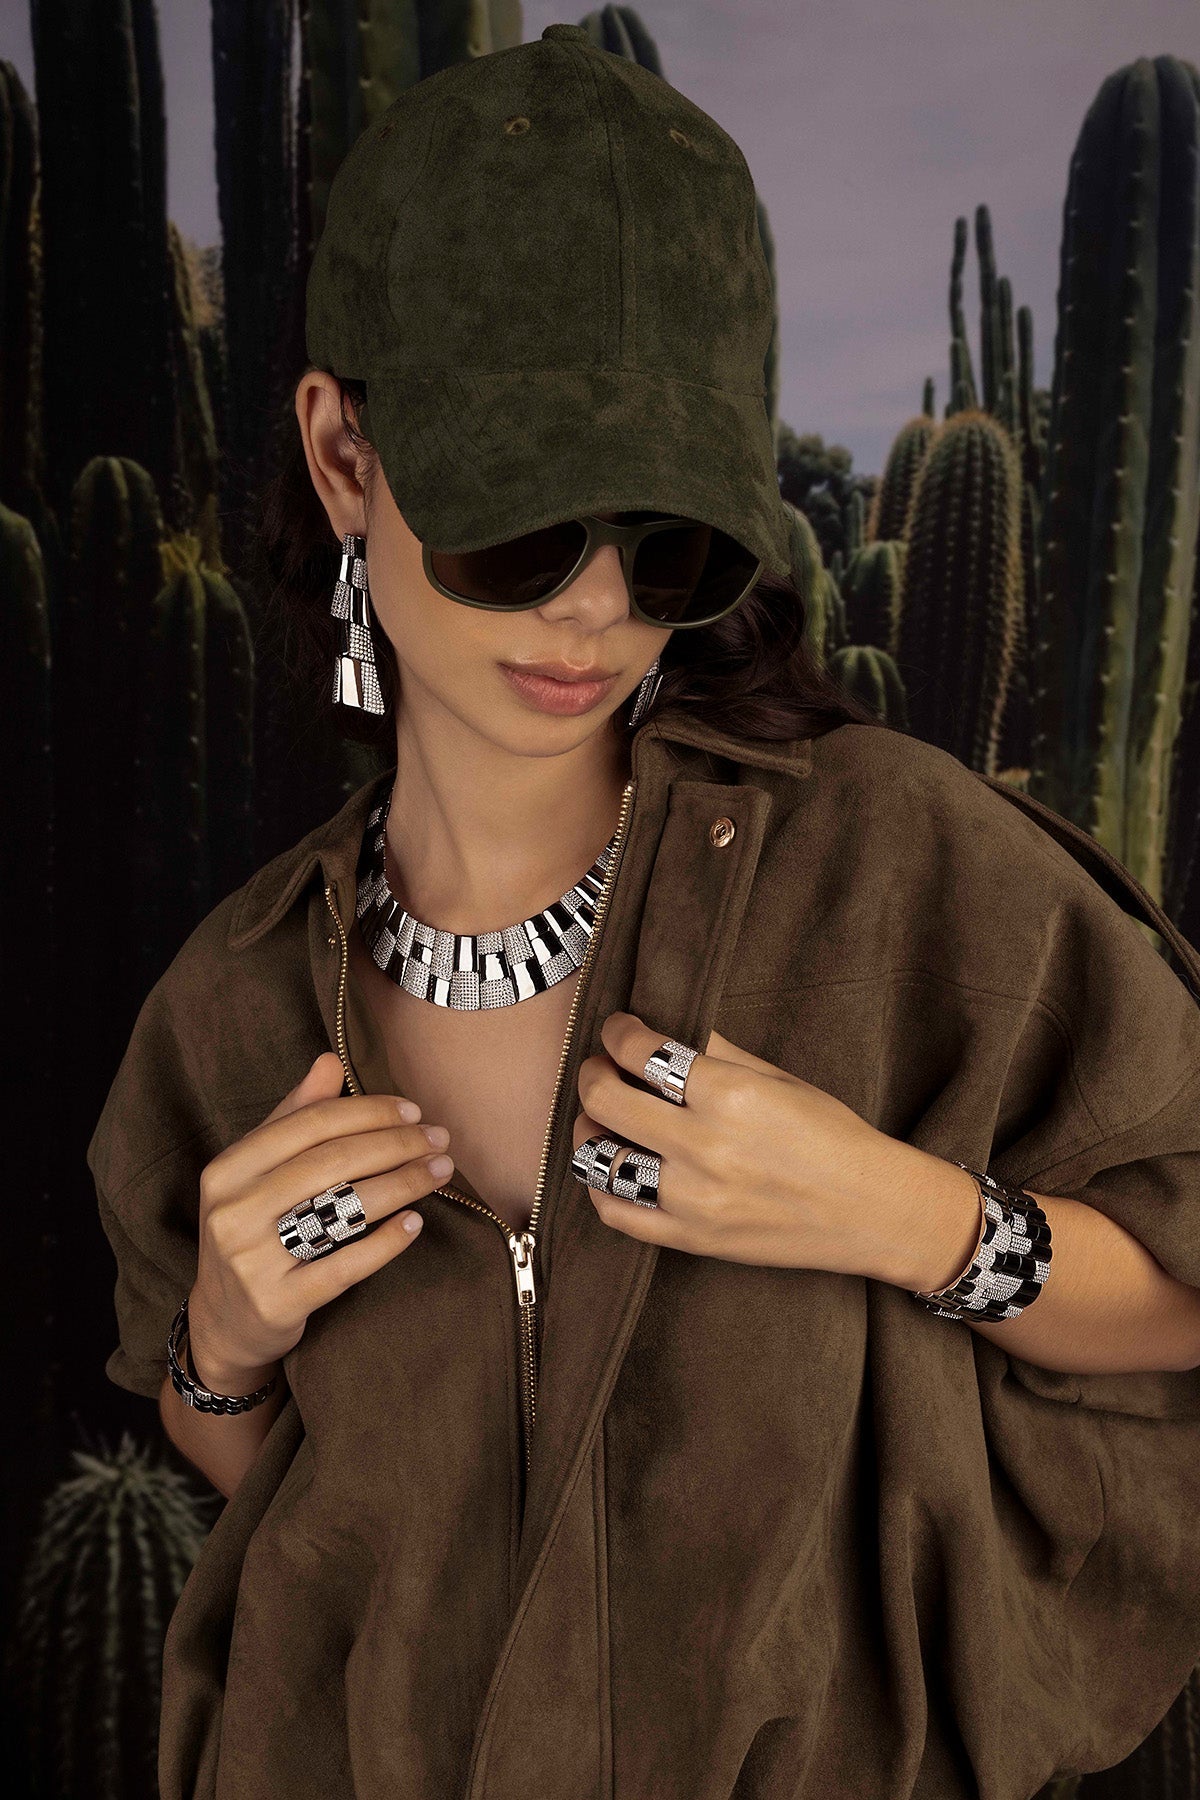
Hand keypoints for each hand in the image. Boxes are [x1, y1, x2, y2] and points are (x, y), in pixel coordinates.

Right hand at [187, 1052, 451, 1387]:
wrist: (222, 1322)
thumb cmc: (250, 1231)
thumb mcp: (256, 1172)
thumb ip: (293, 1116)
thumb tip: (329, 1060)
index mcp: (227, 1170)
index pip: (309, 1124)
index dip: (367, 1112)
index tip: (412, 1111)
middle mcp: (232, 1211)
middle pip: (332, 1163)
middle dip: (396, 1145)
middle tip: (439, 1139)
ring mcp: (251, 1262)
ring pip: (342, 1210)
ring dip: (404, 1184)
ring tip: (441, 1172)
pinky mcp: (277, 1303)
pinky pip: (344, 1267)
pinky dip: (385, 1242)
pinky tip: (415, 1223)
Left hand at [572, 1011, 948, 1279]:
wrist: (871, 1211)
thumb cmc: (833, 1137)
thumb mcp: (780, 1079)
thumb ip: (719, 1051)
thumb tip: (670, 1024)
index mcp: (730, 1094)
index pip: (642, 1051)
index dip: (618, 1033)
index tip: (618, 1029)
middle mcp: (704, 1145)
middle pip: (606, 1099)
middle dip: (592, 1073)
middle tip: (599, 1068)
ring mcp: (694, 1198)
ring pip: (600, 1157)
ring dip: (590, 1129)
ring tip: (599, 1118)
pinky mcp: (692, 1239)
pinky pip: (616, 1214)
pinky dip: (601, 1186)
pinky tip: (611, 1165)